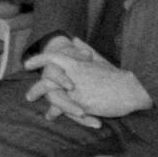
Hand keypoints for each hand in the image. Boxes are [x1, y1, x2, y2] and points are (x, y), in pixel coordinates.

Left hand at [30, 41, 152, 120]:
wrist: (131, 89)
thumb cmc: (116, 75)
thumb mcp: (98, 59)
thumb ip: (83, 51)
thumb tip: (74, 39)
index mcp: (76, 64)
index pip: (51, 57)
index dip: (38, 60)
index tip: (26, 64)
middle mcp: (72, 76)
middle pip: (47, 80)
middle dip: (36, 89)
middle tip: (28, 97)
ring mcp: (76, 90)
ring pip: (53, 97)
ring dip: (47, 106)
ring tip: (45, 115)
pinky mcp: (82, 104)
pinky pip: (66, 110)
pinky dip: (60, 114)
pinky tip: (53, 117)